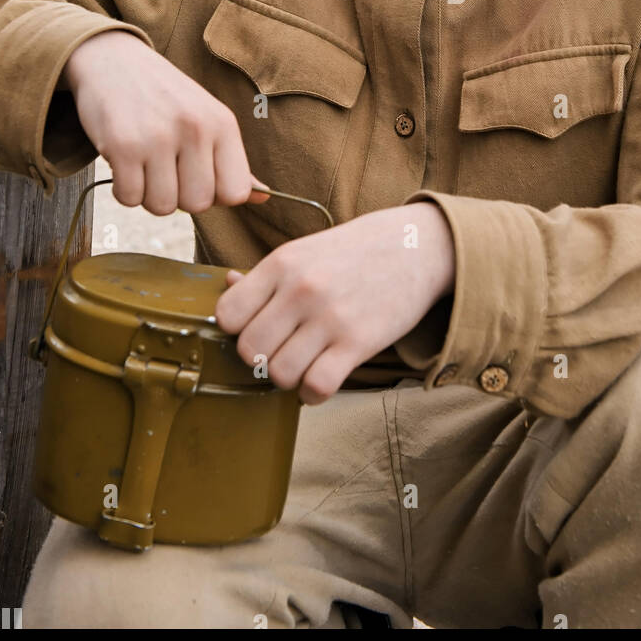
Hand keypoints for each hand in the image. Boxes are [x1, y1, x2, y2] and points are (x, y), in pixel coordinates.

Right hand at [61, 31, 265, 213]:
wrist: (113, 60)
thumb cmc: (165, 96)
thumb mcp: (207, 117)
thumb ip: (232, 161)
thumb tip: (263, 197)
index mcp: (223, 123)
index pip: (235, 192)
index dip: (214, 195)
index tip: (197, 177)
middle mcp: (195, 128)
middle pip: (198, 204)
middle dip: (179, 197)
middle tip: (165, 169)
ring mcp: (158, 137)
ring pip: (162, 206)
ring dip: (149, 195)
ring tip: (144, 164)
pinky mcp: (122, 145)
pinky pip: (129, 198)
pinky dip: (123, 190)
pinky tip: (124, 163)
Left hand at [214, 201, 455, 404]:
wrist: (414, 246)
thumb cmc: (355, 251)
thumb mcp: (305, 251)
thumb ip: (266, 275)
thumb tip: (226, 284)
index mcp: (282, 263)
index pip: (227, 314)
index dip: (237, 328)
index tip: (256, 326)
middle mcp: (301, 289)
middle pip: (248, 349)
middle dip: (260, 358)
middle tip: (281, 350)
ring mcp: (330, 317)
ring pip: (278, 373)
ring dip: (287, 378)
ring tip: (302, 364)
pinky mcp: (358, 342)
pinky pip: (316, 387)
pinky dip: (313, 394)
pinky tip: (321, 379)